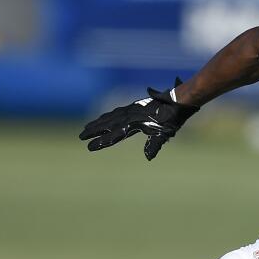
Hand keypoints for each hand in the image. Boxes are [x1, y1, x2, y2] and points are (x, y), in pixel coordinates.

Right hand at [79, 78, 198, 159]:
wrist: (177, 101)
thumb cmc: (173, 119)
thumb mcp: (165, 134)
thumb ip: (155, 144)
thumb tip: (148, 157)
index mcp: (135, 123)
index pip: (115, 135)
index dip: (102, 141)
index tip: (90, 146)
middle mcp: (130, 116)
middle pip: (108, 125)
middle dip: (94, 131)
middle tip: (81, 136)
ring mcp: (131, 110)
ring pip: (110, 117)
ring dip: (98, 123)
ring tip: (86, 127)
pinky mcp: (135, 107)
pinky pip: (117, 112)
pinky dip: (107, 116)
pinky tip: (104, 118)